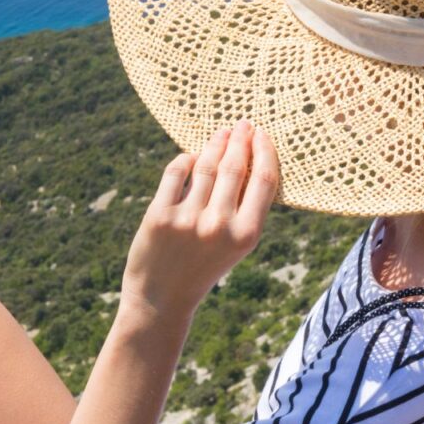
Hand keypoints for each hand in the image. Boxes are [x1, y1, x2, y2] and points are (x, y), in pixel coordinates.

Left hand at [122, 121, 279, 320]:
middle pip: (234, 167)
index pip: (263, 180)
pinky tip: (191, 156)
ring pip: (205, 165)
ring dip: (214, 144)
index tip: (262, 135)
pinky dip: (185, 160)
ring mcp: (188, 219)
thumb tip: (247, 157)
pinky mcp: (160, 215)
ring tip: (220, 134)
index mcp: (246, 235)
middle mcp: (219, 225)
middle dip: (240, 140)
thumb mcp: (234, 245)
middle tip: (243, 124)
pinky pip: (176, 173)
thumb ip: (243, 208)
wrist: (163, 299)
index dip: (264, 152)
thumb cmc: (203, 267)